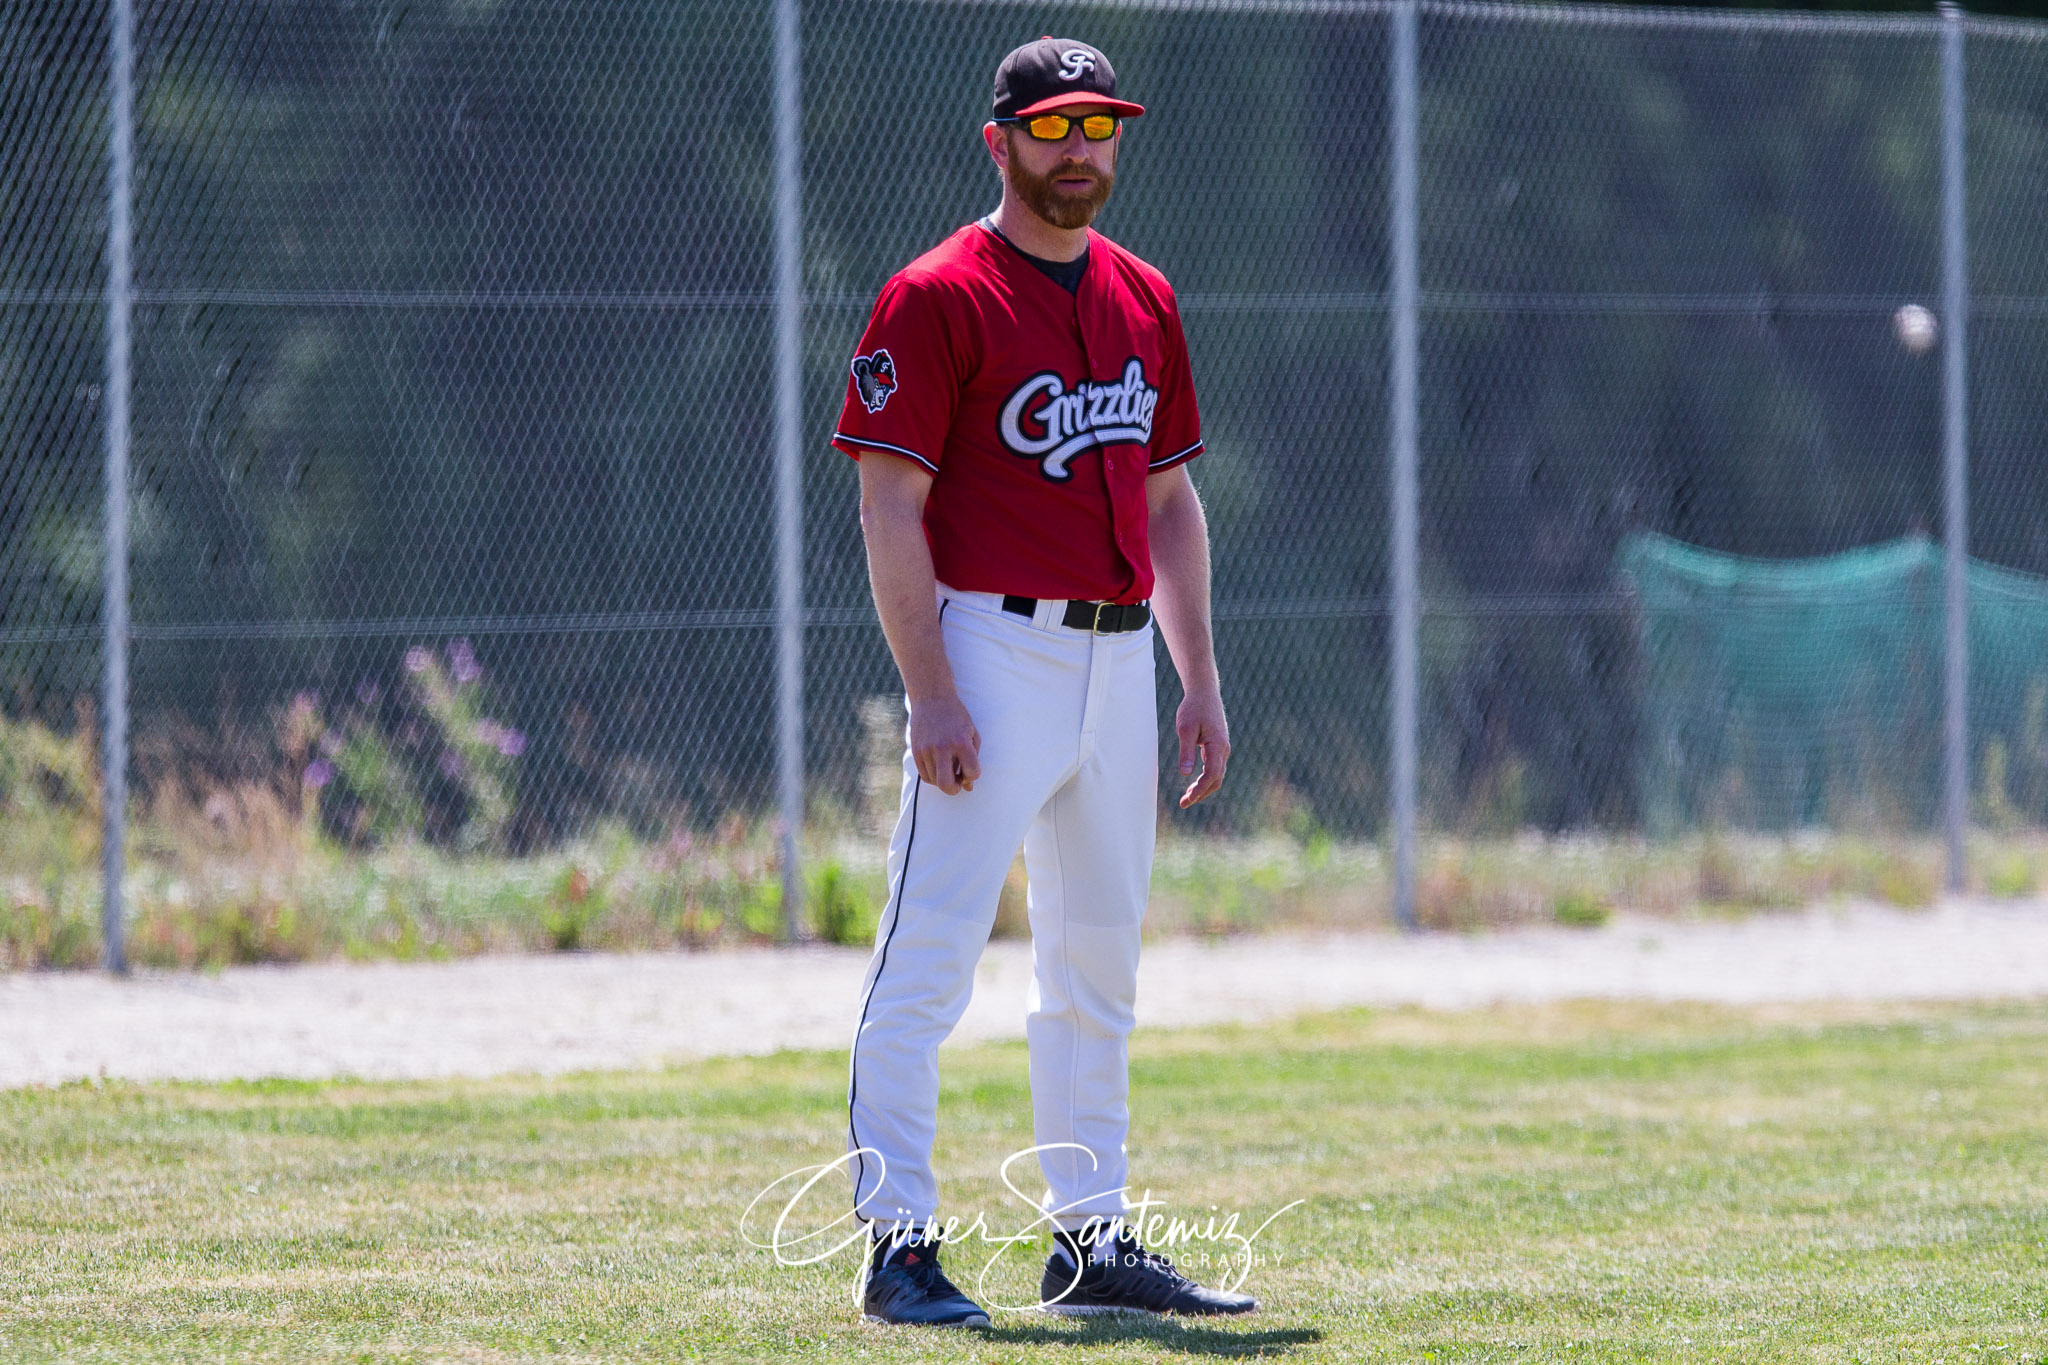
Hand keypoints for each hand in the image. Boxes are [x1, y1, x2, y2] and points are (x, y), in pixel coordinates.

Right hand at [909, 691, 981, 794]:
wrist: (932, 698)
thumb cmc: (956, 716)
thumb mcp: (971, 733)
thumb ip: (973, 760)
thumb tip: (968, 788)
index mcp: (961, 742)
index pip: (972, 773)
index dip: (973, 775)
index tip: (970, 769)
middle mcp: (942, 748)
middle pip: (947, 785)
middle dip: (955, 789)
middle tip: (957, 782)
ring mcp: (926, 750)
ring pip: (935, 782)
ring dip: (943, 780)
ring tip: (948, 767)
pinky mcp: (916, 751)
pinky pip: (924, 775)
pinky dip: (933, 776)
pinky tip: (939, 766)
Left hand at [1174, 686, 1229, 807]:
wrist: (1204, 693)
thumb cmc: (1193, 708)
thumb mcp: (1185, 728)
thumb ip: (1186, 751)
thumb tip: (1186, 773)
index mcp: (1217, 745)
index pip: (1211, 774)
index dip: (1199, 790)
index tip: (1187, 799)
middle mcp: (1224, 749)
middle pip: (1216, 779)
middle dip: (1201, 793)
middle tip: (1183, 803)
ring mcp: (1222, 749)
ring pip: (1217, 775)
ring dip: (1203, 788)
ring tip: (1186, 798)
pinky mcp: (1218, 747)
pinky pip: (1214, 768)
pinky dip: (1205, 779)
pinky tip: (1193, 784)